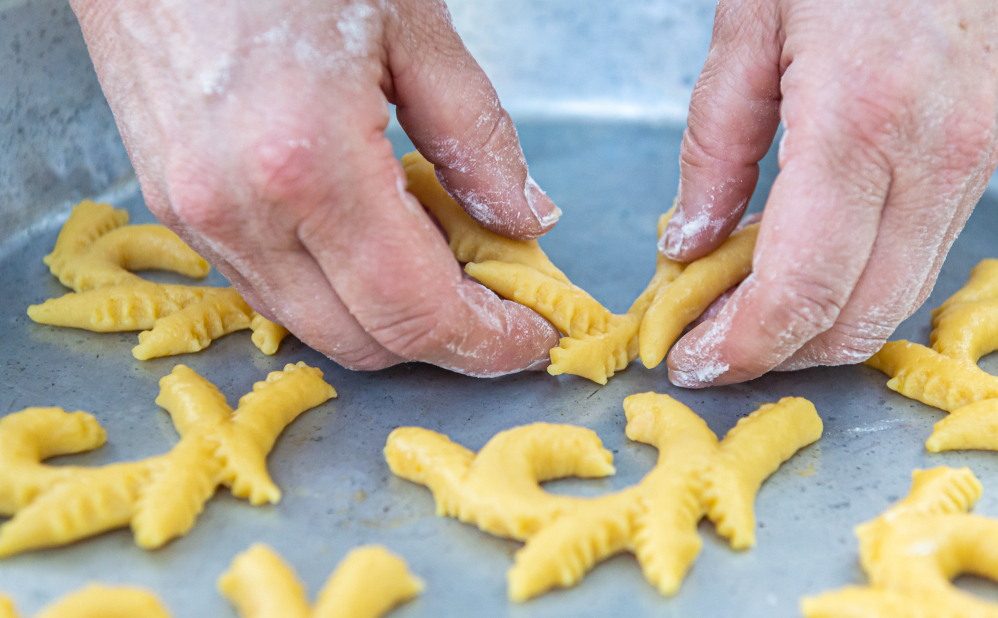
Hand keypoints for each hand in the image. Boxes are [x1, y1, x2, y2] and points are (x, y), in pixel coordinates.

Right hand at [70, 0, 562, 375]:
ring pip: (313, 325)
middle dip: (446, 340)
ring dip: (389, 316)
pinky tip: (373, 240)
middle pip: (365, 340)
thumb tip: (525, 218)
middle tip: (501, 300)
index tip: (532, 335)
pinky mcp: (172, 208)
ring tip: (442, 262)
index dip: (486, 341)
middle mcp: (242, 209)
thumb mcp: (412, 25)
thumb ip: (476, 136)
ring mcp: (197, 216)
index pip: (416, 310)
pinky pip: (269, 287)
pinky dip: (334, 288)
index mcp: (309, 161)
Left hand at [661, 0, 997, 386]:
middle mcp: (928, 162)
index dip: (741, 344)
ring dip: (813, 332)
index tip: (691, 361)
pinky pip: (914, 265)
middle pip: (853, 318)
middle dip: (774, 355)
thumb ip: (715, 143)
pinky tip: (799, 274)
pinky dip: (852, 292)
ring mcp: (966, 171)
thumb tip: (688, 241)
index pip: (800, 286)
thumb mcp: (751, 24)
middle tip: (708, 349)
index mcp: (858, 121)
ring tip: (743, 317)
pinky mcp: (978, 170)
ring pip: (891, 305)